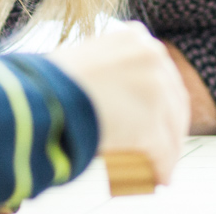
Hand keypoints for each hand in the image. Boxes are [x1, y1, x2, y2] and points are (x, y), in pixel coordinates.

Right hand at [47, 21, 188, 183]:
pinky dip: (162, 169)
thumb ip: (112, 68)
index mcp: (136, 37)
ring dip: (168, 150)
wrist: (42, 95)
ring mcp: (155, 90)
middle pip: (174, 99)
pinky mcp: (151, 124)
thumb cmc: (51, 81)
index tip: (160, 114)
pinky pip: (163, 153)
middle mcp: (152, 57)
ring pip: (172, 128)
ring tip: (159, 167)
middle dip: (170, 125)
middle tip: (163, 145)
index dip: (161, 97)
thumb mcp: (88, 56)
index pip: (161, 71)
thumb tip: (118, 95)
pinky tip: (159, 178)